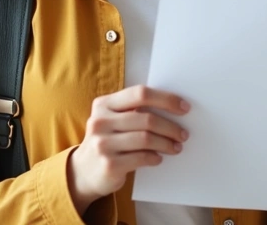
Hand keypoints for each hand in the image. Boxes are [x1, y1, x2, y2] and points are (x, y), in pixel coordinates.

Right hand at [67, 85, 189, 213]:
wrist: (82, 172)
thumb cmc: (107, 141)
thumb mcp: (111, 120)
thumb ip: (132, 110)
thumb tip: (173, 109)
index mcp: (103, 104)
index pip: (140, 94)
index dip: (166, 99)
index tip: (184, 107)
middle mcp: (100, 121)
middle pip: (146, 118)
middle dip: (170, 126)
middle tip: (183, 134)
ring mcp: (103, 143)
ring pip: (146, 139)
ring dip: (166, 143)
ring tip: (176, 147)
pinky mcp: (109, 164)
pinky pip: (141, 157)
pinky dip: (155, 157)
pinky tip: (159, 158)